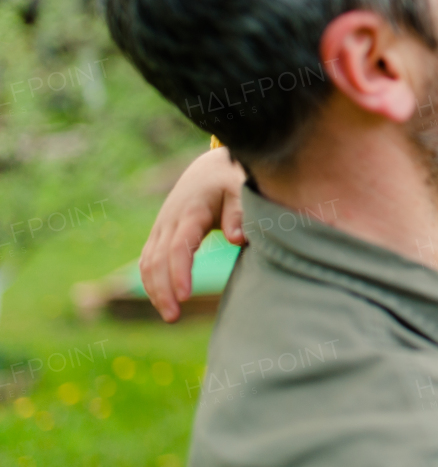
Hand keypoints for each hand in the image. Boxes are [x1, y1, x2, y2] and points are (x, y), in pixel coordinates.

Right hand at [139, 147, 247, 321]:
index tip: (185, 296)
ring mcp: (161, 228)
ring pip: (147, 262)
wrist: (209, 170)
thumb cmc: (231, 182)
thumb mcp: (241, 190)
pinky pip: (147, 261)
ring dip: (154, 291)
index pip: (179, 247)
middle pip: (158, 259)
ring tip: (170, 316)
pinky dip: (151, 283)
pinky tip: (162, 302)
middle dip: (163, 290)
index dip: (179, 272)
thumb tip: (237, 238)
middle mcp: (170, 221)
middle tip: (174, 317)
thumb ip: (240, 213)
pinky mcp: (159, 235)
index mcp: (191, 211)